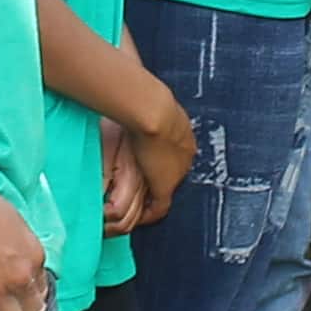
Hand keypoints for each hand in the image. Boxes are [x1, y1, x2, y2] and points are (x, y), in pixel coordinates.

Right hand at [112, 86, 194, 233]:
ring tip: (134, 206)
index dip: (157, 161)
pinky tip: (137, 218)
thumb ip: (141, 105)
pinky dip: (149, 214)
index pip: (172, 152)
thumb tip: (126, 92)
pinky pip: (160, 207)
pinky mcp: (166, 184)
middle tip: (138, 189)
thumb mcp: (146, 103)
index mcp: (182, 133)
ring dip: (151, 198)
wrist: (153, 109)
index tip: (143, 164)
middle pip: (172, 172)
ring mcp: (177, 171)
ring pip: (165, 189)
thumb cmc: (144, 100)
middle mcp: (184, 154)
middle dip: (156, 179)